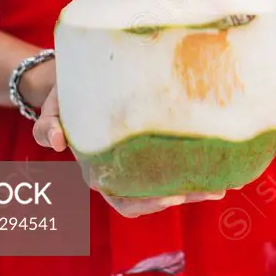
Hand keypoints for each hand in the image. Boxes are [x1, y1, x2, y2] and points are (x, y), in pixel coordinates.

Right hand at [32, 86, 226, 217]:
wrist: (81, 73)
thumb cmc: (67, 92)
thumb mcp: (53, 107)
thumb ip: (48, 125)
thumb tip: (56, 142)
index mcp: (99, 167)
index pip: (122, 198)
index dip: (146, 203)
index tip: (172, 197)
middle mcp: (123, 168)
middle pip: (154, 196)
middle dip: (185, 196)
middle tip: (212, 190)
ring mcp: (141, 157)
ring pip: (171, 182)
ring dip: (199, 186)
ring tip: (226, 180)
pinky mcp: (157, 141)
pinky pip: (178, 159)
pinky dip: (200, 163)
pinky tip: (224, 157)